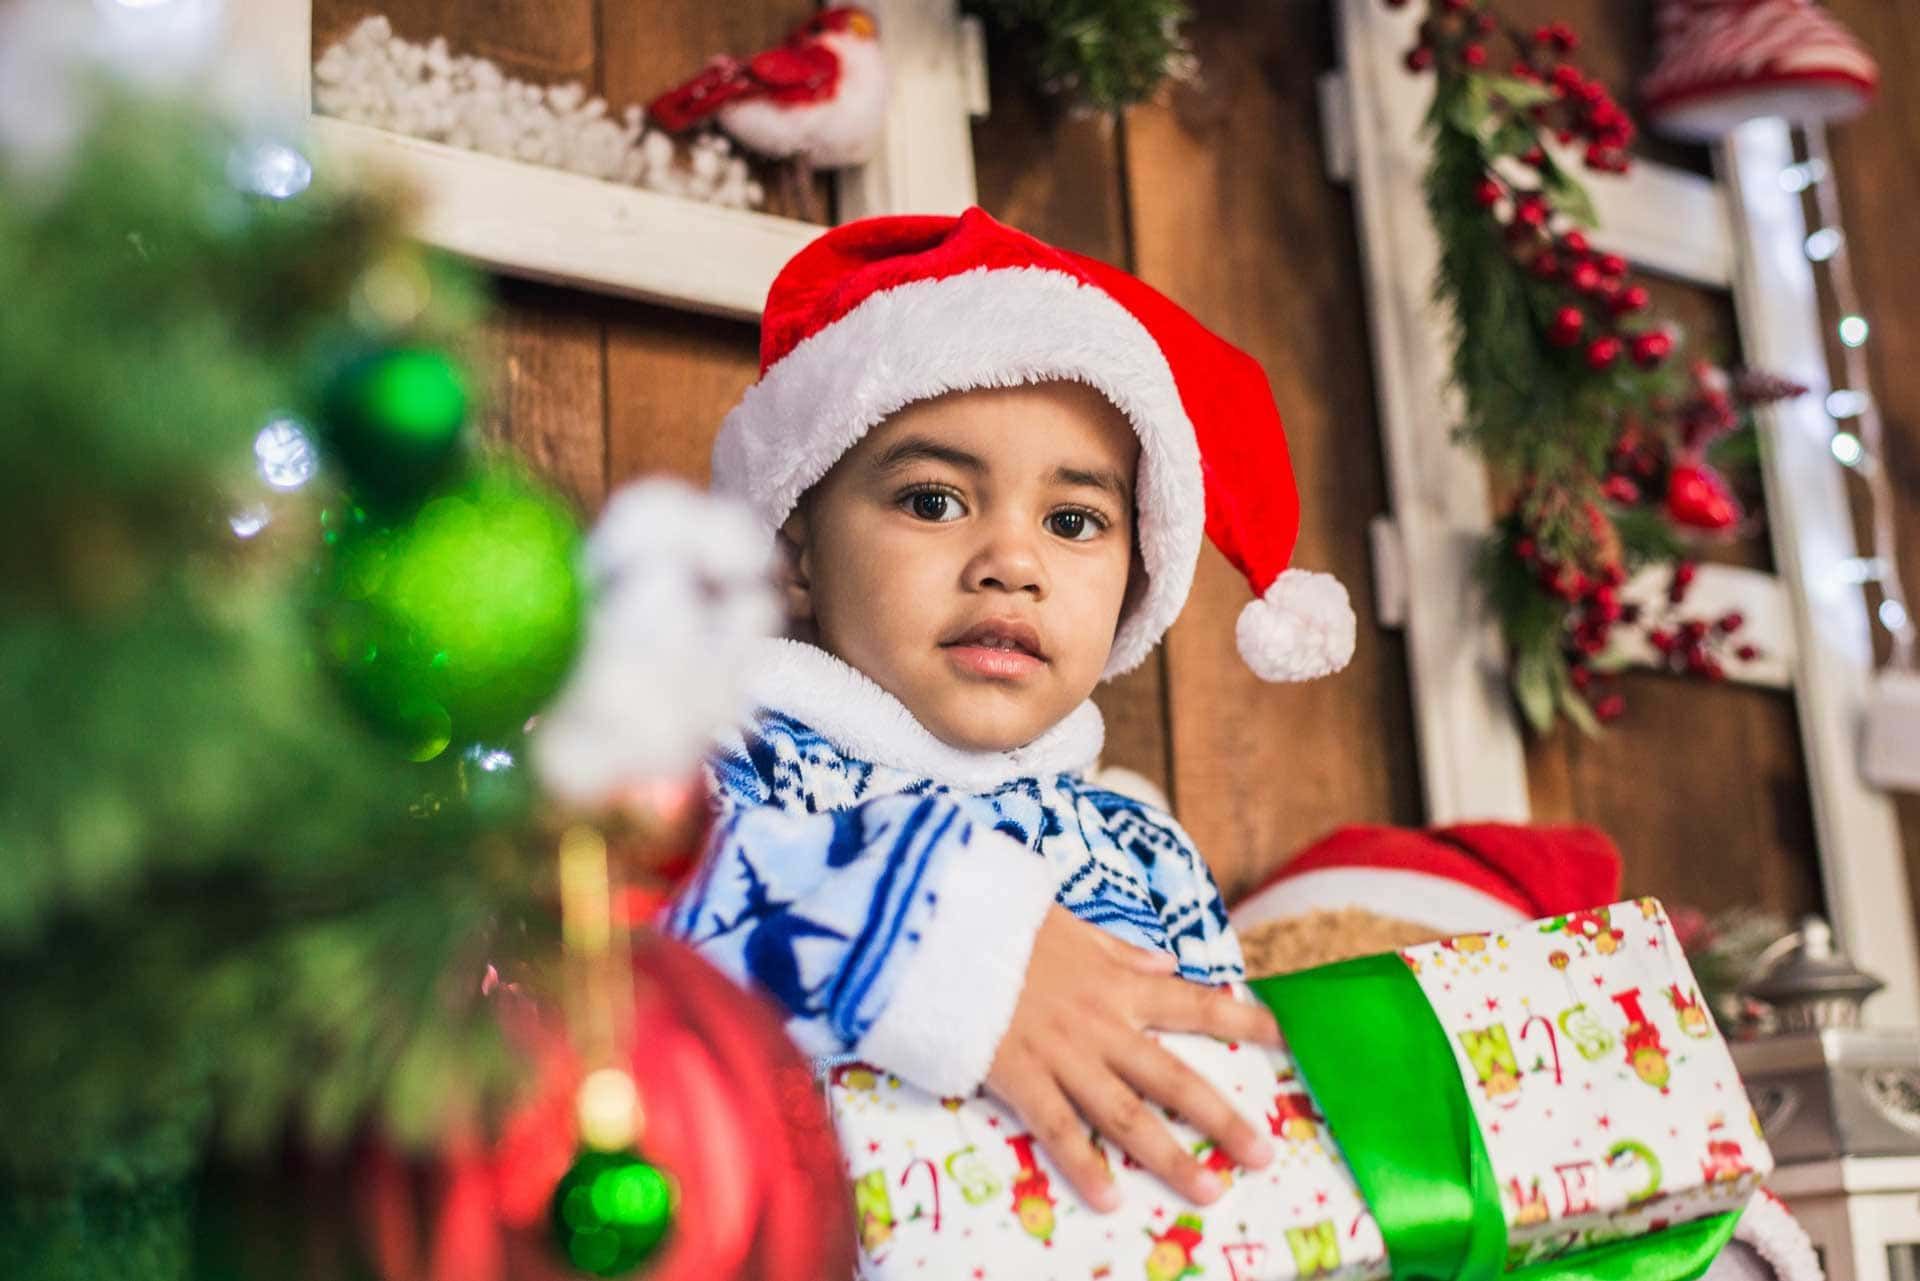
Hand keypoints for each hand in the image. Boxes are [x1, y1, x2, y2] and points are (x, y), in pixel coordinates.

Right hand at [984, 906, 1281, 1212]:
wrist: (939, 929)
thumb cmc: (1003, 924)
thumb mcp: (1069, 925)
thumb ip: (1119, 951)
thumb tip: (1165, 963)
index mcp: (1117, 983)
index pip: (1194, 1004)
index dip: (1243, 1020)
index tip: (1286, 1038)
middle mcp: (1100, 1024)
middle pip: (1174, 1078)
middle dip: (1223, 1118)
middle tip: (1264, 1154)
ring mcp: (1061, 1054)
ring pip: (1126, 1113)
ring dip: (1169, 1156)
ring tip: (1209, 1191)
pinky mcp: (1019, 1075)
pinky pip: (1058, 1127)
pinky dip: (1084, 1164)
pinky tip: (1110, 1199)